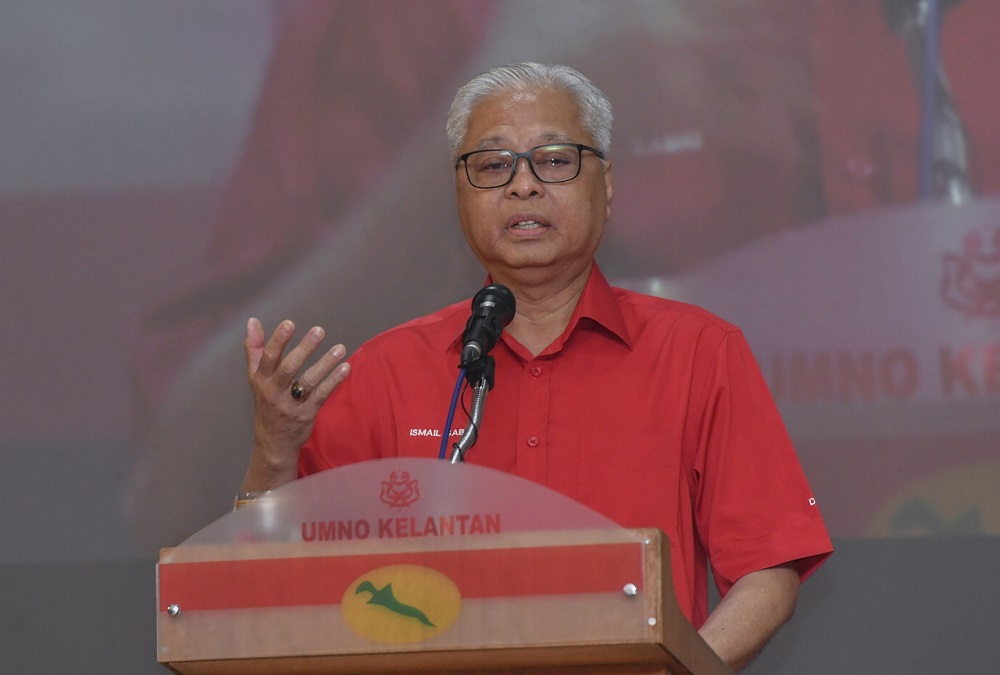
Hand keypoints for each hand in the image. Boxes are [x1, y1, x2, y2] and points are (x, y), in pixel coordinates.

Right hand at [241, 318, 350, 489]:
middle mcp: (273, 392)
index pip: (268, 357)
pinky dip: (334, 381)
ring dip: (325, 363)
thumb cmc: (266, 402)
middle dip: (304, 348)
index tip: (290, 323)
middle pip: (288, 368)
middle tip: (319, 330)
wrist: (273, 443)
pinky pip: (322, 395)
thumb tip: (252, 321)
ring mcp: (290, 405)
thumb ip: (254, 349)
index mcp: (260, 380)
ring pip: (308, 381)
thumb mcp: (255, 378)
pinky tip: (345, 367)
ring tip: (340, 347)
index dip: (278, 340)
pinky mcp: (306, 415)